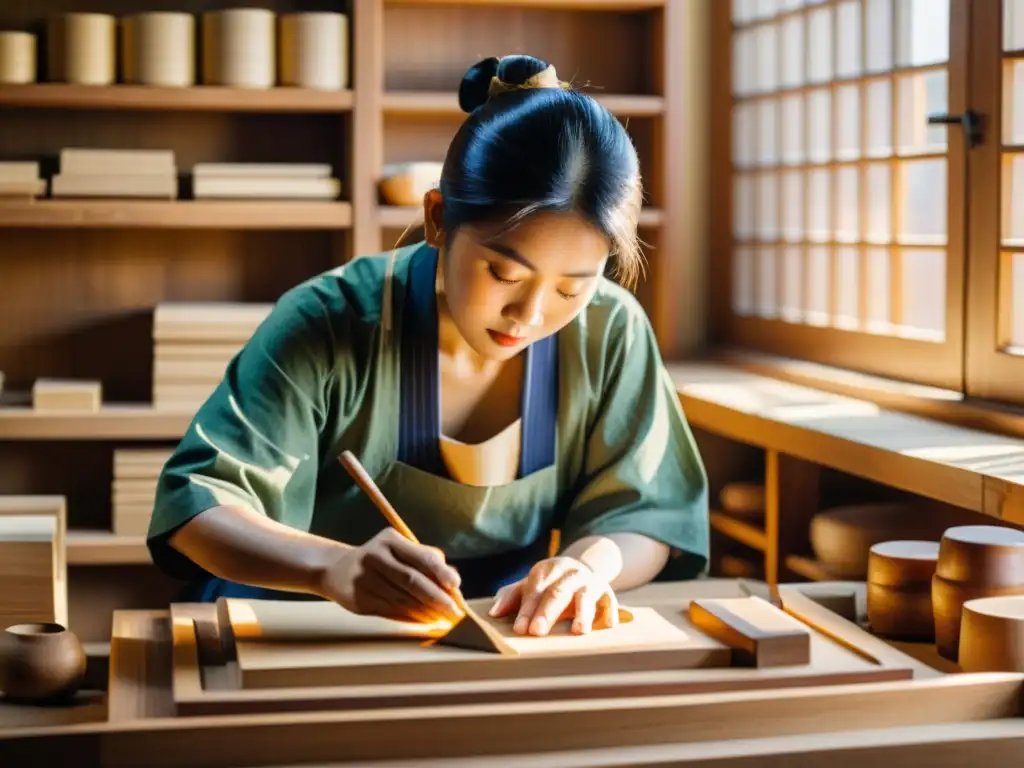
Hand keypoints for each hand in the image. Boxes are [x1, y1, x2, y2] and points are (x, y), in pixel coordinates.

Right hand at [317, 528, 463, 623]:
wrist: (338, 570)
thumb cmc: (382, 559)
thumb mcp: (399, 549)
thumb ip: (426, 559)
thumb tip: (453, 583)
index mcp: (390, 540)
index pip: (421, 556)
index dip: (441, 572)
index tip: (456, 585)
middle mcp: (375, 556)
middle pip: (413, 581)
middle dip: (437, 598)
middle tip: (454, 612)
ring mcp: (364, 578)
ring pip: (403, 599)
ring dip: (426, 612)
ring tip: (442, 619)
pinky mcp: (358, 599)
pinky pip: (391, 611)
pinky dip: (410, 618)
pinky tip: (423, 622)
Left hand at [487, 556, 618, 635]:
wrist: (582, 570)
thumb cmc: (549, 585)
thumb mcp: (530, 586)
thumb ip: (511, 597)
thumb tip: (493, 613)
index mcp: (548, 569)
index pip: (536, 590)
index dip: (527, 610)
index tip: (520, 629)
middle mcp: (570, 572)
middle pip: (558, 592)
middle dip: (547, 612)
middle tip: (537, 631)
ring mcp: (590, 582)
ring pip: (586, 596)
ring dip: (582, 613)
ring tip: (578, 631)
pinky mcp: (607, 593)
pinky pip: (610, 602)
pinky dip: (609, 613)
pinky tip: (606, 625)